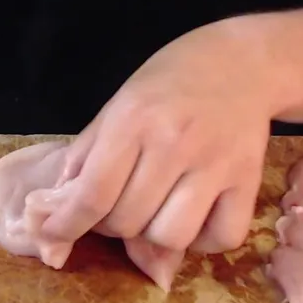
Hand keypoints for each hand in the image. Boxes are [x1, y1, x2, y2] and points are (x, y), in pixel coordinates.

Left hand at [41, 20, 272, 253]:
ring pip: (170, 237)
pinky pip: (221, 238)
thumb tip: (56, 210)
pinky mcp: (249, 179)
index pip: (93, 194)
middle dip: (113, 225)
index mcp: (133, 120)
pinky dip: (203, 241)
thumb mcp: (118, 105)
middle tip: (120, 205)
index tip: (53, 238)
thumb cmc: (171, 81)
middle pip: (128, 222)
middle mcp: (174, 143)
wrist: (242, 62)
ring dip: (155, 237)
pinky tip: (196, 218)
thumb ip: (85, 156)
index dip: (67, 225)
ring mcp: (215, 164)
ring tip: (157, 211)